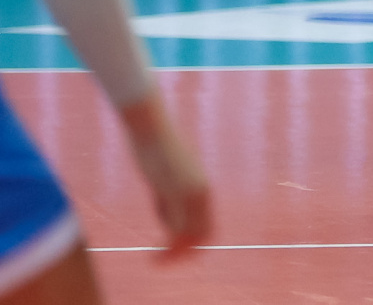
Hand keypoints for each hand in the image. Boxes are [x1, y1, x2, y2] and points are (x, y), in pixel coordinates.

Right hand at [120, 94, 211, 255]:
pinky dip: (169, 246)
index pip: (207, 224)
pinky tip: (155, 255)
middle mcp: (201, 189)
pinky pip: (178, 226)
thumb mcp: (164, 179)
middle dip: (187, 252)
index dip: (193, 242)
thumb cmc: (154, 148)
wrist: (150, 125)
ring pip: (192, 233)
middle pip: (204, 233)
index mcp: (201, 186)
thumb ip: (168, 199)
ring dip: (176, 253)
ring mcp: (190, 189)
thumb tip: (168, 218)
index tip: (173, 251)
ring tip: (156, 262)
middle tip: (164, 261)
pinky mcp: (175, 188)